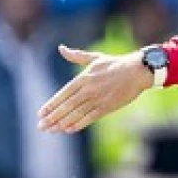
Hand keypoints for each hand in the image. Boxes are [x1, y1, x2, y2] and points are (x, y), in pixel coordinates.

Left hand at [37, 46, 151, 133]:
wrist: (137, 71)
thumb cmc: (115, 63)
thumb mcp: (94, 57)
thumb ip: (76, 55)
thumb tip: (61, 48)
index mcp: (83, 77)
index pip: (63, 94)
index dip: (51, 105)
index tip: (40, 113)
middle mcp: (88, 89)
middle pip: (66, 106)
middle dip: (52, 117)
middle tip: (41, 126)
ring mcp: (97, 99)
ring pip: (76, 113)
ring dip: (62, 123)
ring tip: (51, 130)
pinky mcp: (107, 107)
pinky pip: (90, 118)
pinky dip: (78, 124)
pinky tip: (68, 130)